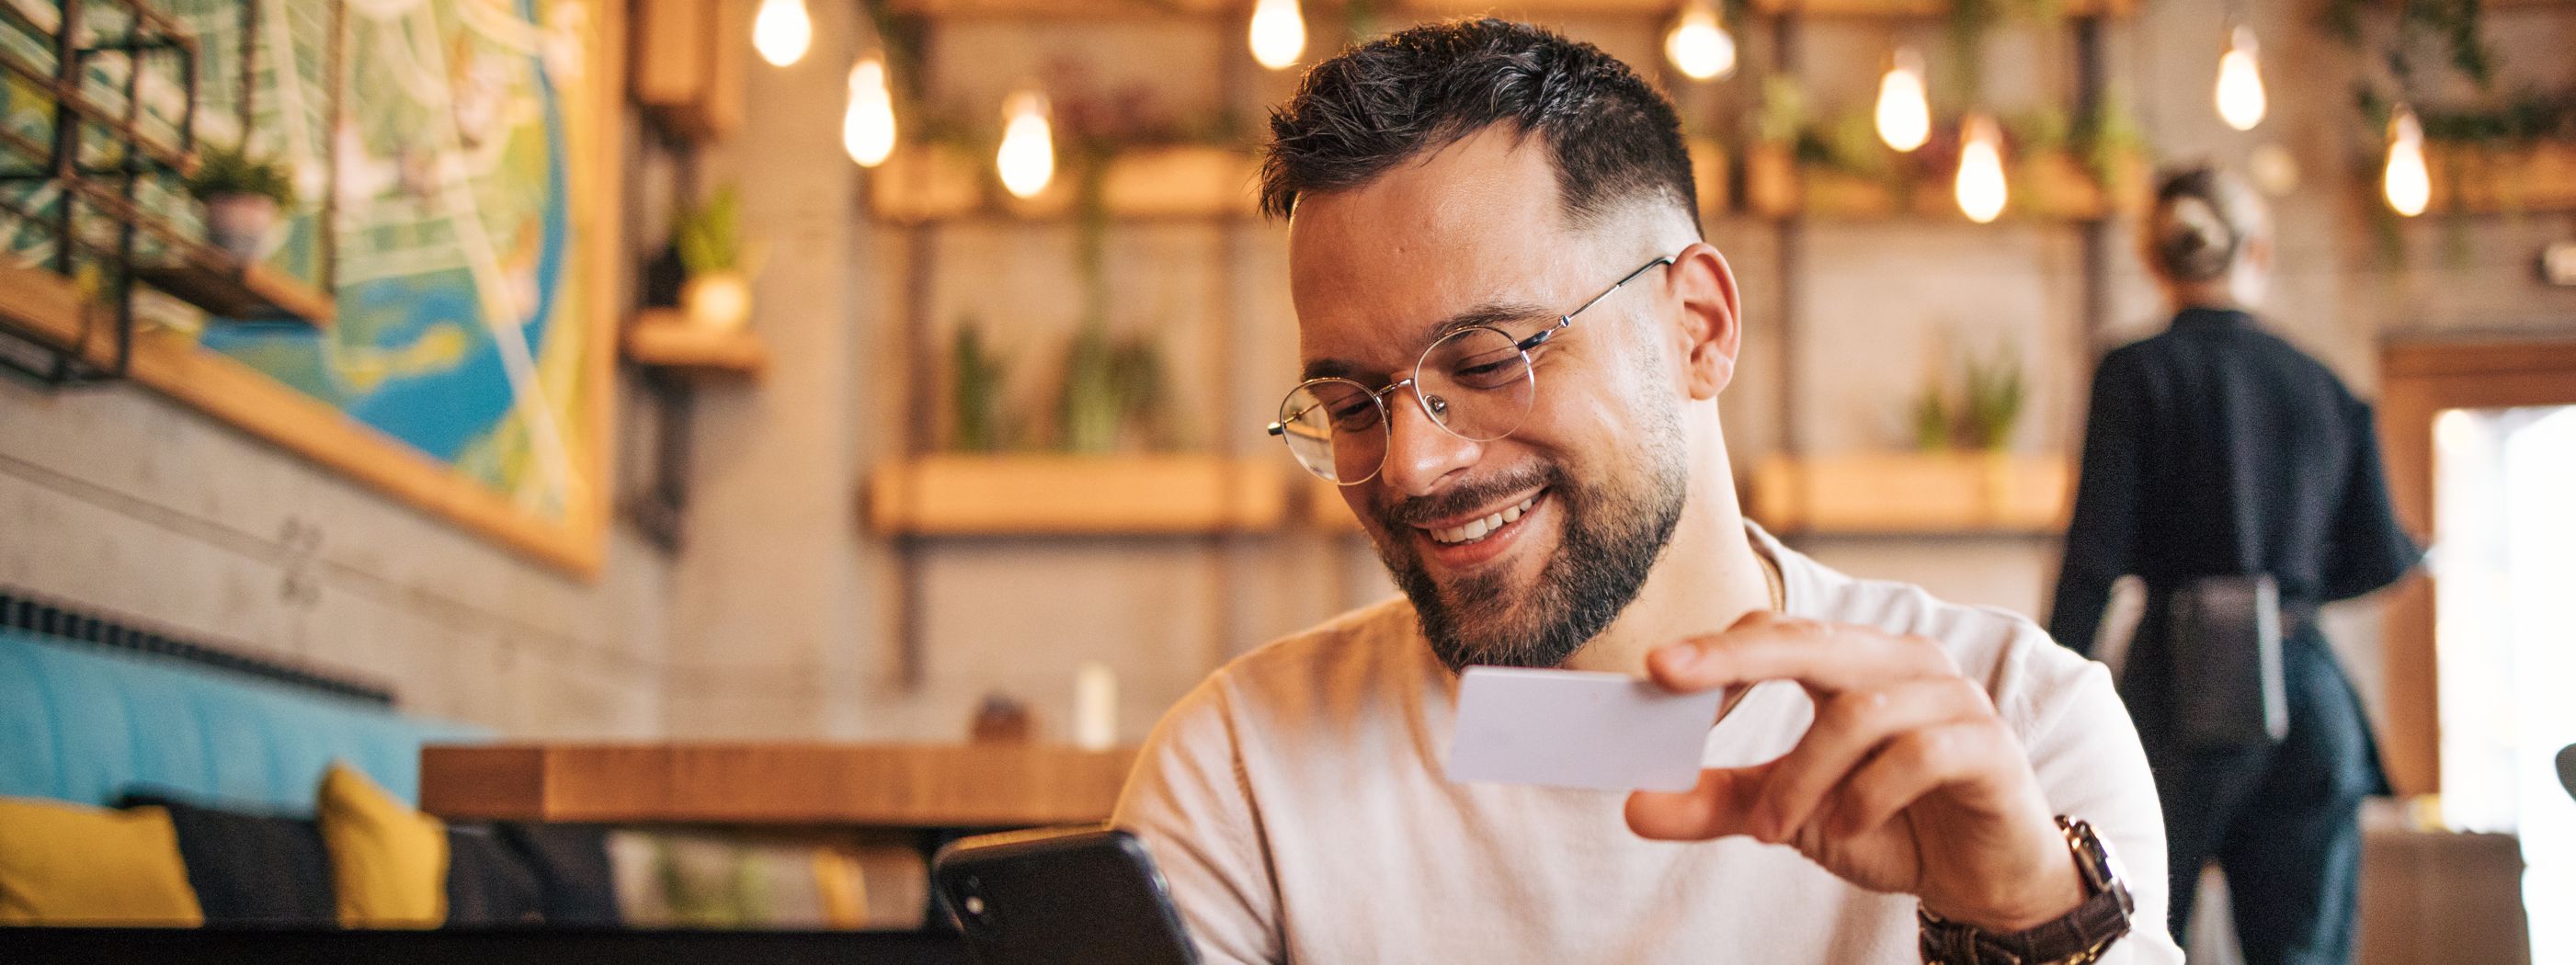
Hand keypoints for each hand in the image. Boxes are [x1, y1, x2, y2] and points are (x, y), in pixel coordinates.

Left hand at [1623, 610, 2084, 932]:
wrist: (1983, 875)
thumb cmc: (1887, 822)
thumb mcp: (1791, 813)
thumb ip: (1720, 804)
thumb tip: (1635, 806)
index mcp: (1853, 662)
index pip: (1778, 631)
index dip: (1718, 648)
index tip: (1654, 670)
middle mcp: (1902, 664)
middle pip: (1811, 640)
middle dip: (1734, 658)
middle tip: (1668, 680)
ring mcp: (1951, 699)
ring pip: (1857, 712)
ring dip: (1801, 776)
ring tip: (1772, 830)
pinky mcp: (1988, 745)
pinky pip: (1918, 754)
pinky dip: (1867, 795)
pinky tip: (1845, 829)